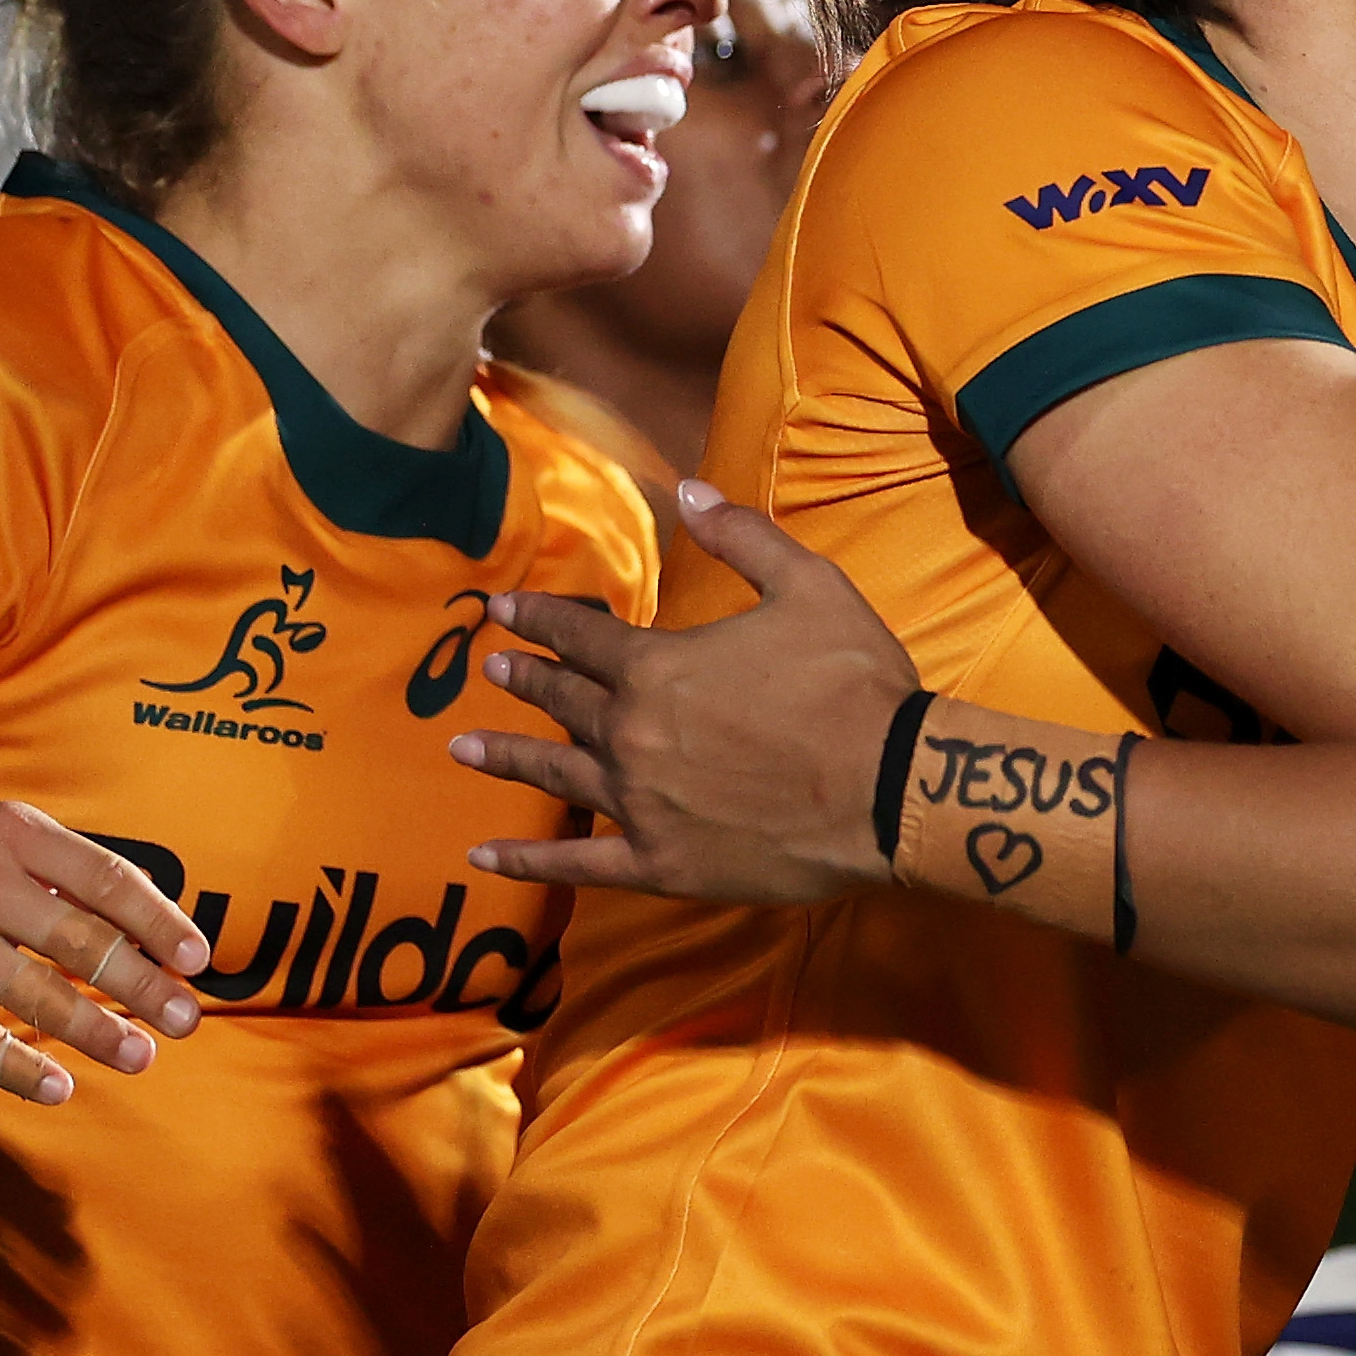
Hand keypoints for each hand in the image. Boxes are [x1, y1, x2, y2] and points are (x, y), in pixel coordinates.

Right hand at [0, 801, 204, 1103]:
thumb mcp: (7, 842)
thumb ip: (77, 874)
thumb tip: (166, 919)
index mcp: (14, 835)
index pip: (105, 879)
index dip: (158, 922)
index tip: (197, 961)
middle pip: (78, 940)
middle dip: (140, 986)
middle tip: (185, 1020)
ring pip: (33, 994)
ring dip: (95, 1031)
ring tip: (141, 1056)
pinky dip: (18, 1068)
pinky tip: (60, 1087)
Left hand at [458, 482, 917, 903]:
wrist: (892, 788)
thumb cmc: (853, 685)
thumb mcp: (809, 588)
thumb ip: (742, 538)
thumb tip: (688, 491)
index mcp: (657, 668)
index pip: (580, 635)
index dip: (539, 618)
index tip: (501, 610)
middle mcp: (631, 734)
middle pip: (561, 702)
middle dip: (524, 680)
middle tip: (489, 669)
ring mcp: (639, 804)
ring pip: (554, 774)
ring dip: (506, 756)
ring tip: (464, 747)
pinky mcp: (660, 863)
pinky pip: (578, 862)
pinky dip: (529, 862)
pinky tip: (484, 857)